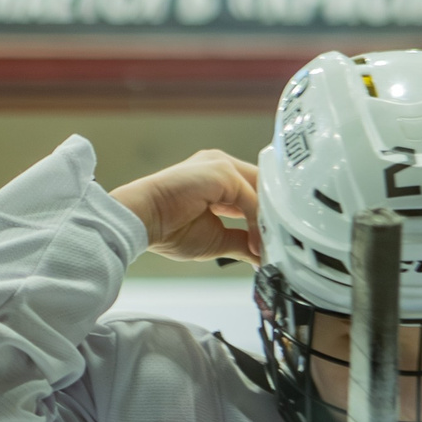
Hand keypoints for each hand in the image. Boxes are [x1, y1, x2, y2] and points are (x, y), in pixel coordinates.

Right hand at [107, 150, 262, 264]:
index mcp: (217, 177)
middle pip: (263, 188)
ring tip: (272, 248)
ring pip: (261, 192)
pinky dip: (257, 223)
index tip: (272, 244)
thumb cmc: (166, 228)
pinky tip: (256, 244)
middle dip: (272, 218)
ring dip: (268, 222)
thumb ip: (241, 241)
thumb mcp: (216, 239)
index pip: (255, 193)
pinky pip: (251, 199)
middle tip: (280, 247)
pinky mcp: (222, 172)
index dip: (266, 218)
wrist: (141, 220)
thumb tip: (261, 256)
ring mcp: (222, 165)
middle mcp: (221, 166)